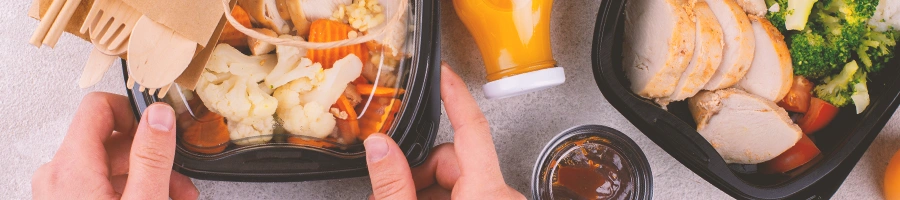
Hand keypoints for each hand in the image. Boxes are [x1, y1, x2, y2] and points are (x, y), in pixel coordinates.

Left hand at [32, 92, 197, 199]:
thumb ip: (152, 156)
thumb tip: (159, 114)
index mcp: (70, 167)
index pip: (98, 107)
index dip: (134, 112)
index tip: (160, 128)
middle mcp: (57, 175)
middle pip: (109, 139)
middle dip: (150, 154)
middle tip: (178, 174)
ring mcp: (60, 192)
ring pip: (108, 164)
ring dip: (146, 173)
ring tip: (174, 192)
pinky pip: (100, 183)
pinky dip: (130, 188)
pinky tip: (155, 197)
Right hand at [364, 63, 524, 198]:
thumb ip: (393, 183)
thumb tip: (380, 147)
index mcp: (487, 194)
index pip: (473, 127)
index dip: (455, 95)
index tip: (445, 73)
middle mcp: (501, 198)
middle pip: (453, 159)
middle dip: (419, 172)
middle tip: (391, 191)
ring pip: (456, 179)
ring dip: (424, 190)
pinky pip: (465, 195)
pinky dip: (437, 199)